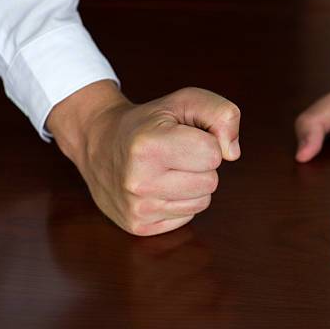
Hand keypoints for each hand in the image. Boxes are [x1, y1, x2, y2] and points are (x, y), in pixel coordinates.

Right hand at [47, 81, 240, 235]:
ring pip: (202, 202)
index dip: (206, 141)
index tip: (183, 135)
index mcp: (148, 146)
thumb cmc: (148, 122)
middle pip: (211, 181)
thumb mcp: (184, 102)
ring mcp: (137, 208)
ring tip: (165, 169)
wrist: (97, 142)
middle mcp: (138, 181)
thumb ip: (221, 114)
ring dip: (192, 185)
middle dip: (200, 165)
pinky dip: (180, 202)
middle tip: (174, 154)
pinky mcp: (138, 226)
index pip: (213, 154)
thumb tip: (232, 153)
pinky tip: (159, 186)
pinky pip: (187, 217)